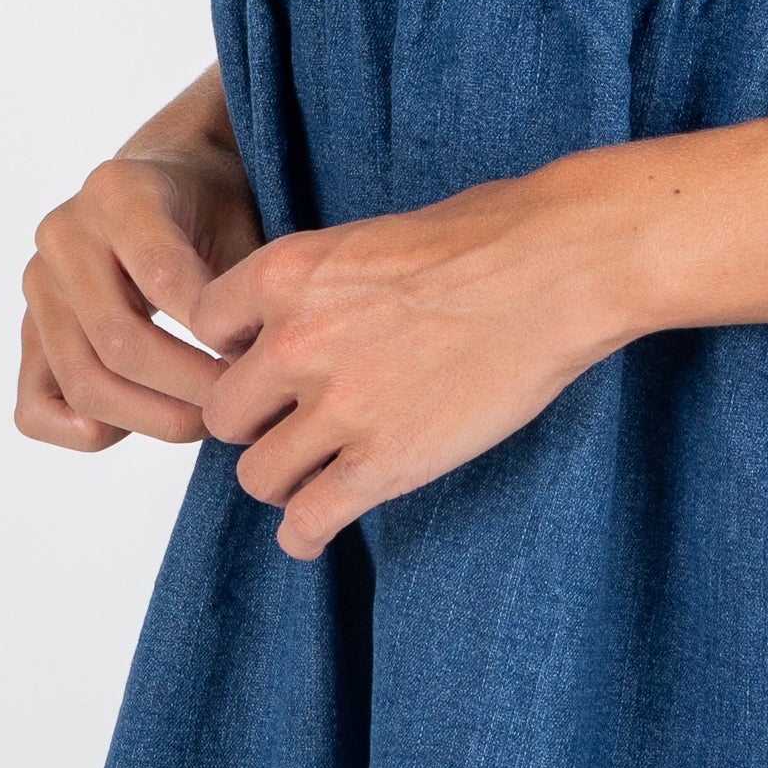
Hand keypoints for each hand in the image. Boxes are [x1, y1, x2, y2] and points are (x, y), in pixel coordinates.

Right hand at [18, 104, 264, 452]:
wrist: (160, 180)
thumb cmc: (210, 203)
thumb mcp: (240, 217)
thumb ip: (243, 283)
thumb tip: (254, 369)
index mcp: (119, 193)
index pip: (163, 280)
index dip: (215, 334)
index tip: (258, 361)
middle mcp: (64, 236)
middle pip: (119, 343)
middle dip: (189, 389)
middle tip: (238, 407)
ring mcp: (39, 285)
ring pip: (82, 382)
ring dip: (152, 419)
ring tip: (206, 420)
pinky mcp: (29, 328)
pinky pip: (35, 406)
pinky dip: (87, 431)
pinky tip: (141, 425)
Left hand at [190, 166, 632, 559]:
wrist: (561, 267)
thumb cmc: (488, 235)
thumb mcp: (372, 235)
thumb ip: (319, 284)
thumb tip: (299, 318)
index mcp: (285, 273)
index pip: (206, 327)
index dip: (237, 348)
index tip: (268, 361)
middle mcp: (295, 342)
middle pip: (224, 412)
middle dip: (256, 420)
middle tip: (295, 422)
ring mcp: (339, 408)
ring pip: (258, 475)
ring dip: (283, 477)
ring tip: (313, 474)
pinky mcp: (386, 463)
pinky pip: (309, 520)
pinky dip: (306, 532)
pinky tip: (316, 527)